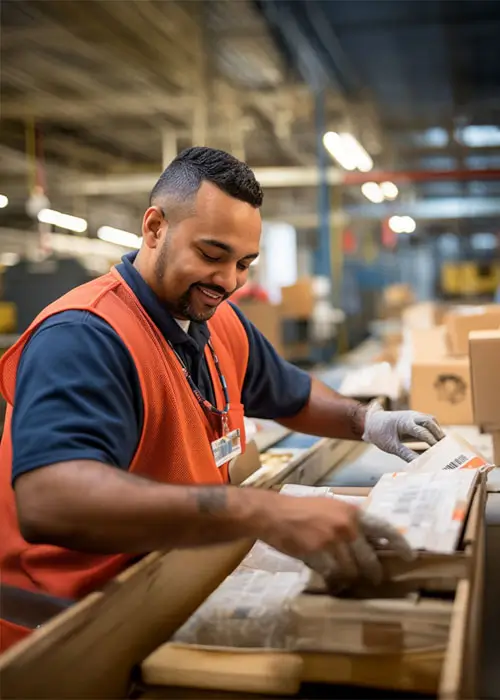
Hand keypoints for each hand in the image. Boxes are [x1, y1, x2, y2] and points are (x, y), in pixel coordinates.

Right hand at [258, 494, 413, 588]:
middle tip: (374, 579)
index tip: (409, 557)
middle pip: (369, 558)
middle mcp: (346, 526)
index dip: (399, 544)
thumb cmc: (301, 509)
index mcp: (352, 512)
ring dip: (349, 576)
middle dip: (373, 572)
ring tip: (344, 576)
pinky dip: (332, 578)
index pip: (384, 529)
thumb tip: (371, 540)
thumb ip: (350, 521)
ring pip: (351, 570)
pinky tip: (329, 577)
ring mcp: (332, 541)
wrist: (273, 513)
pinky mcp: (317, 554)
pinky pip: (332, 574)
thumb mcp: (331, 507)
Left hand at [362, 401, 444, 461]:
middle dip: (439, 434)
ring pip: (431, 420)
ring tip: (444, 445)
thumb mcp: (391, 446)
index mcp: (404, 422)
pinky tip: (437, 441)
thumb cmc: (380, 433)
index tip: (439, 452)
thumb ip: (406, 454)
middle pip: (430, 422)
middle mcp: (411, 416)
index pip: (422, 431)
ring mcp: (413, 415)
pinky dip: (434, 430)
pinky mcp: (414, 418)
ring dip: (438, 431)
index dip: (432, 441)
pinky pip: (428, 421)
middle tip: (446, 448)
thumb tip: (418, 464)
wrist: (371, 422)